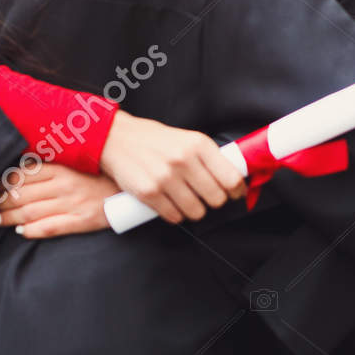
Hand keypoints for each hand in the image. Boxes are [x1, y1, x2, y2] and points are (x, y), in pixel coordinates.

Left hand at [0, 163, 119, 238]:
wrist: (135, 190)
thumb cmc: (105, 174)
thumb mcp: (80, 162)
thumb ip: (56, 162)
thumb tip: (26, 164)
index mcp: (63, 168)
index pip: (24, 174)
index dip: (4, 182)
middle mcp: (65, 185)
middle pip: (22, 194)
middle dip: (1, 200)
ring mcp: (72, 204)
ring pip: (30, 212)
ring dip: (9, 217)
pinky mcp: (81, 221)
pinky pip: (50, 227)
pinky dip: (31, 231)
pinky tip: (21, 232)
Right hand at [98, 111, 246, 224]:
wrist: (118, 138)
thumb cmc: (156, 140)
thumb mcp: (188, 139)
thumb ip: (209, 158)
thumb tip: (234, 181)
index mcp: (199, 144)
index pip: (231, 178)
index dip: (237, 191)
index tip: (235, 194)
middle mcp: (184, 160)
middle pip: (216, 199)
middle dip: (214, 201)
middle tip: (206, 196)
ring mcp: (165, 178)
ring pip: (196, 211)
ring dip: (195, 211)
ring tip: (187, 200)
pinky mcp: (148, 193)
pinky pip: (174, 217)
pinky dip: (176, 215)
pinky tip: (171, 204)